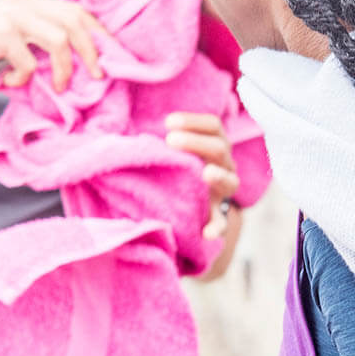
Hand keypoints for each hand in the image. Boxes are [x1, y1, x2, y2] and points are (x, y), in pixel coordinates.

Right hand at [0, 0, 105, 90]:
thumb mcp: (11, 37)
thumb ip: (38, 39)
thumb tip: (79, 58)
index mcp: (27, 0)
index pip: (74, 9)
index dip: (97, 31)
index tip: (110, 54)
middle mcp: (21, 3)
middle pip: (73, 20)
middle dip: (91, 50)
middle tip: (97, 75)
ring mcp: (10, 17)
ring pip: (59, 40)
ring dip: (63, 69)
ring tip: (57, 86)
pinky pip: (28, 63)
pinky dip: (23, 79)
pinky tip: (8, 82)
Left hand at [164, 113, 239, 237]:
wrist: (194, 203)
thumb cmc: (179, 169)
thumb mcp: (177, 153)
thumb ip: (165, 144)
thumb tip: (125, 140)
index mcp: (214, 145)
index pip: (213, 126)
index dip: (193, 121)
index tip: (168, 122)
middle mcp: (224, 165)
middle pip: (220, 148)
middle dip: (196, 142)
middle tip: (171, 140)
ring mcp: (223, 191)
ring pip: (230, 181)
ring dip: (218, 176)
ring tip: (206, 174)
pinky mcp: (218, 217)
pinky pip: (222, 223)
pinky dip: (217, 227)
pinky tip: (207, 234)